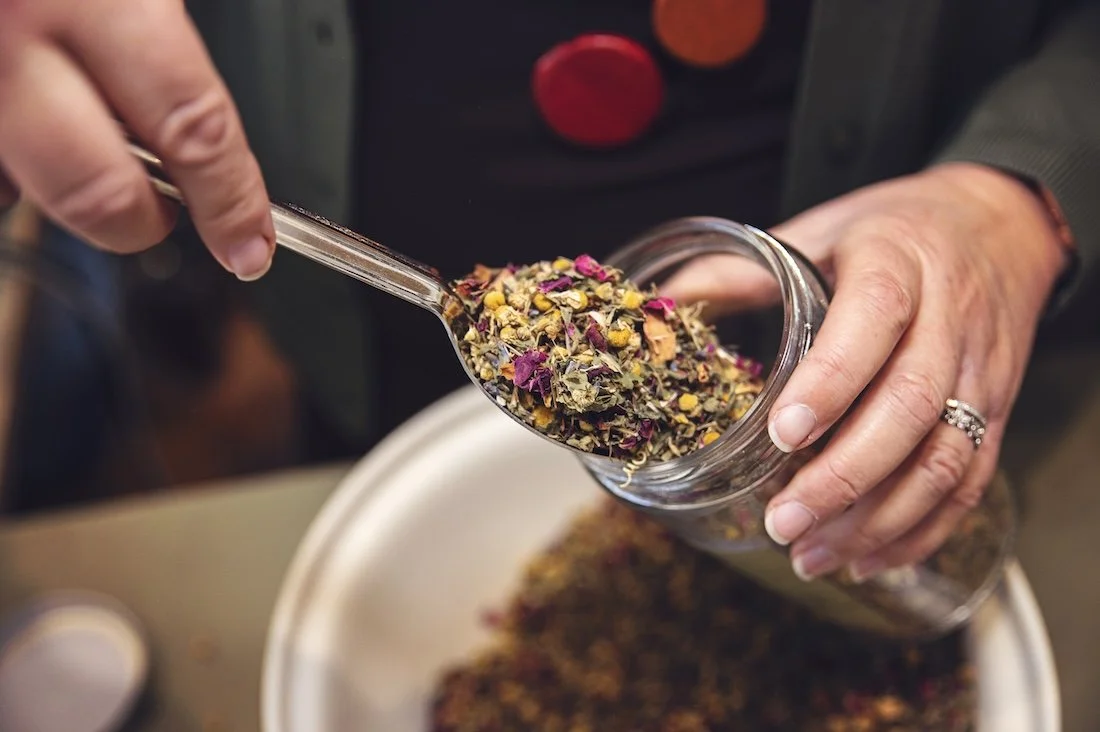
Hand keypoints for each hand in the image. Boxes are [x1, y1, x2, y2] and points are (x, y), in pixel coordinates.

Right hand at [0, 0, 273, 278]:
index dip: (231, 200)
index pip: (191, 124)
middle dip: (140, 222)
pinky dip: (1, 153)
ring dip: (56, 185)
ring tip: (75, 139)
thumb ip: (145, 13)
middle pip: (96, 193)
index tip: (247, 243)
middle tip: (160, 213)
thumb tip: (189, 120)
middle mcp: (6, 32)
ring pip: (14, 189)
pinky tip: (16, 110)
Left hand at [667, 163, 1067, 580]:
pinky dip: (922, 529)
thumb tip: (665, 302)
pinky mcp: (998, 409)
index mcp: (897, 262)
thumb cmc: (894, 229)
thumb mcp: (819, 228)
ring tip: (813, 556)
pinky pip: (971, 480)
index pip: (872, 319)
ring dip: (879, 519)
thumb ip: (741, 268)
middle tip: (783, 522)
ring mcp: (980, 369)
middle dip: (845, 475)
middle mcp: (948, 318)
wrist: (1000, 222)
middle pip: (911, 404)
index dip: (831, 380)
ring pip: (945, 456)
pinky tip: (868, 558)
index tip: (782, 434)